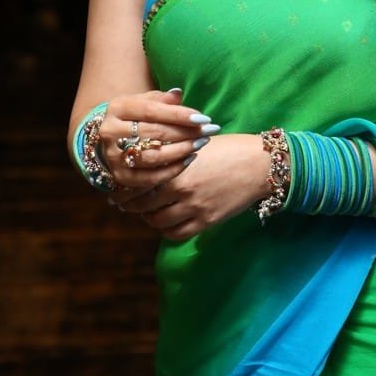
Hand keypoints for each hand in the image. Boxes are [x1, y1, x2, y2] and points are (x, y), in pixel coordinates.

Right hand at [99, 88, 218, 194]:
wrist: (109, 142)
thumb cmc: (134, 118)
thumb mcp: (143, 102)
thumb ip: (161, 99)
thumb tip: (178, 94)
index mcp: (118, 108)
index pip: (152, 110)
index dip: (179, 115)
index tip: (203, 118)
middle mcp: (111, 132)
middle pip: (155, 133)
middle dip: (186, 132)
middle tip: (209, 131)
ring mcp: (114, 156)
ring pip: (153, 156)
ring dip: (182, 151)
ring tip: (201, 144)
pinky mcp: (121, 176)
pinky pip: (151, 177)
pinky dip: (173, 170)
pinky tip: (189, 159)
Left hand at [113, 133, 270, 240]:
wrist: (260, 165)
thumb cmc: (227, 148)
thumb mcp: (194, 142)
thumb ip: (169, 152)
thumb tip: (143, 159)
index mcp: (174, 165)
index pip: (136, 181)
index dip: (122, 187)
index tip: (116, 189)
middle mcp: (180, 187)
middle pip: (141, 204)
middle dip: (129, 205)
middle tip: (124, 203)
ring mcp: (194, 207)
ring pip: (156, 221)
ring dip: (148, 218)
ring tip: (148, 211)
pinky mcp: (206, 221)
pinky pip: (176, 233)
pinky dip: (167, 230)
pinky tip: (168, 221)